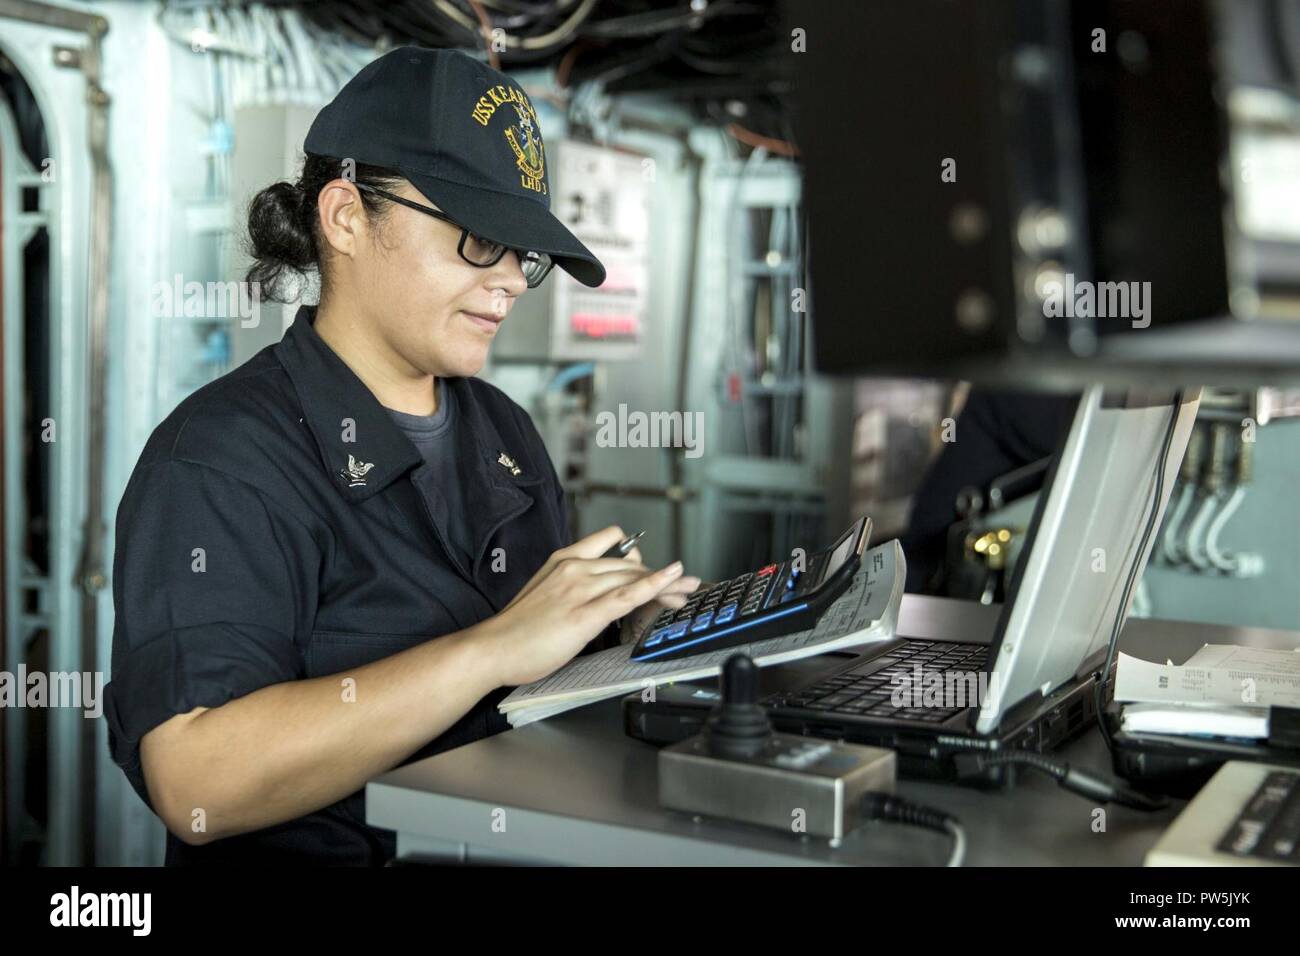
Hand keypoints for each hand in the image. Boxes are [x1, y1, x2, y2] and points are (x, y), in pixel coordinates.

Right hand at [483, 526, 686, 685]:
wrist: (492, 647)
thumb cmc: (517, 629)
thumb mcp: (547, 593)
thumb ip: (575, 585)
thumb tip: (605, 587)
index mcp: (564, 559)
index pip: (613, 547)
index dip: (639, 557)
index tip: (655, 568)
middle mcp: (575, 568)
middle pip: (630, 565)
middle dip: (660, 578)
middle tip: (683, 590)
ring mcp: (580, 589)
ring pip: (634, 579)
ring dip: (666, 585)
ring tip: (687, 592)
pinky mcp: (584, 614)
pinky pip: (627, 595)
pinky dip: (655, 585)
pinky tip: (673, 581)